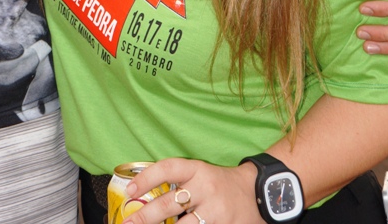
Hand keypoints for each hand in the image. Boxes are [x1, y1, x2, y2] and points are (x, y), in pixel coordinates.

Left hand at [116, 158, 260, 223]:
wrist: (258, 192)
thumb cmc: (220, 184)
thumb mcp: (201, 174)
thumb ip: (179, 183)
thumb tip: (145, 198)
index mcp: (197, 169)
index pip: (167, 168)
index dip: (146, 178)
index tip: (129, 191)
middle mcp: (205, 187)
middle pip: (168, 204)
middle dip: (145, 216)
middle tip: (129, 223)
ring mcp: (216, 211)